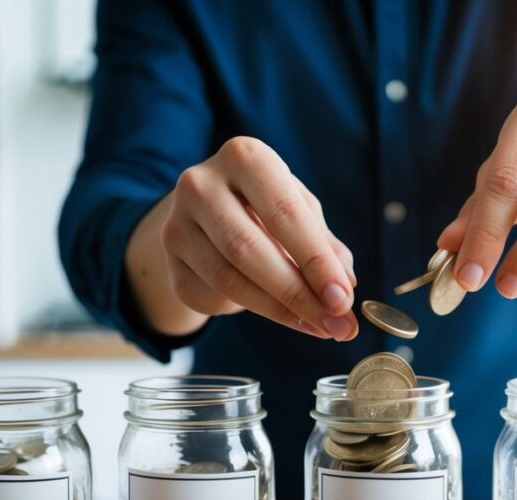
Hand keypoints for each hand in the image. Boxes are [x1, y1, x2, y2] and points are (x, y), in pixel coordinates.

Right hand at [160, 136, 357, 339]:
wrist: (206, 214)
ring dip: (279, 311)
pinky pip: (213, 297)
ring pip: (229, 280)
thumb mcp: (299, 211)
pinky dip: (253, 311)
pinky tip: (282, 315)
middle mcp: (201, 184)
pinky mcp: (171, 263)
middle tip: (334, 324)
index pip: (284, 214)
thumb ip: (325, 246)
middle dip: (298, 293)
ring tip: (317, 326)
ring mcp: (177, 225)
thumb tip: (345, 289)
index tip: (343, 299)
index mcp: (244, 157)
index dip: (316, 261)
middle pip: (249, 249)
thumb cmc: (265, 207)